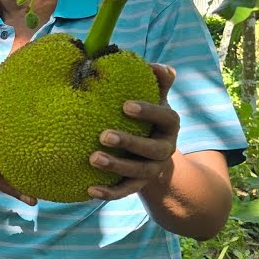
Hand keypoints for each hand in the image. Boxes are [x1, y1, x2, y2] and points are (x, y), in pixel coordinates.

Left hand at [87, 64, 179, 199]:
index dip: (148, 112)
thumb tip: (157, 66)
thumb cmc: (147, 118)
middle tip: (103, 135)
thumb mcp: (155, 98)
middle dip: (129, 143)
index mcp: (169, 125)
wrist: (154, 155)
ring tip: (93, 159)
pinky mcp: (139, 186)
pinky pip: (125, 191)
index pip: (165, 117)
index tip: (125, 105)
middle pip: (152, 149)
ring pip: (138, 173)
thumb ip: (157, 82)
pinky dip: (109, 192)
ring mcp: (152, 170)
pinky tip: (89, 190)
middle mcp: (165, 149)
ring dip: (116, 167)